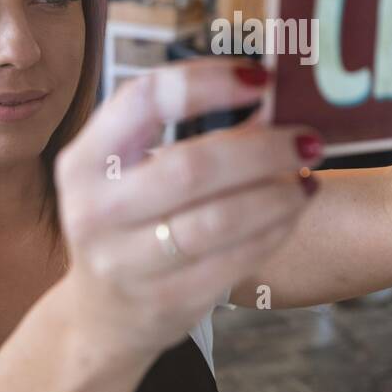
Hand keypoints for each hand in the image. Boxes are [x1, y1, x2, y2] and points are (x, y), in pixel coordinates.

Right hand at [51, 57, 323, 358]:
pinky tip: (292, 211)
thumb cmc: (131, 220)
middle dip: (261, 148)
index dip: (208, 82)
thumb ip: (187, 131)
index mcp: (84, 162)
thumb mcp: (131, 171)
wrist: (102, 313)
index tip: (261, 78)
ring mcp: (126, 264)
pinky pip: (235, 260)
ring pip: (219, 219)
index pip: (145, 101)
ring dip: (277, 194)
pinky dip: (274, 231)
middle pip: (191, 166)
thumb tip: (271, 90)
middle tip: (307, 137)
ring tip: (307, 176)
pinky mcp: (166, 301)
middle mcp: (95, 211)